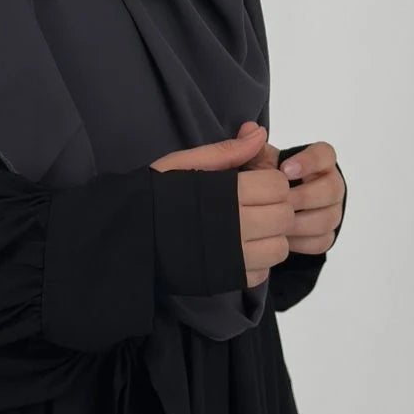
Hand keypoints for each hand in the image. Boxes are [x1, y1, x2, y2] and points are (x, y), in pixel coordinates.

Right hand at [151, 124, 295, 287]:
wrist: (129, 235)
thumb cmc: (157, 194)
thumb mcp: (185, 162)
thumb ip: (226, 150)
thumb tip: (259, 133)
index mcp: (225, 193)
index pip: (277, 186)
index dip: (273, 182)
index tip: (259, 184)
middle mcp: (233, 227)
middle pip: (283, 217)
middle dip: (278, 209)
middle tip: (260, 206)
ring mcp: (231, 257)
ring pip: (279, 249)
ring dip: (272, 239)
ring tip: (254, 231)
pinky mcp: (226, 279)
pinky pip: (262, 275)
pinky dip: (258, 264)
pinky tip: (242, 252)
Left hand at [256, 139, 345, 255]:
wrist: (267, 209)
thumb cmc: (265, 180)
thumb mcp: (259, 163)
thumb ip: (255, 148)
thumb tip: (249, 129)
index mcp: (319, 162)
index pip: (325, 155)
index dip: (309, 161)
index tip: (285, 169)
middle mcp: (332, 184)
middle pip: (331, 189)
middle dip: (303, 197)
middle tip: (280, 202)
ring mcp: (333, 210)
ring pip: (328, 218)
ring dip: (300, 222)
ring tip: (276, 223)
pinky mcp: (328, 234)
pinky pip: (321, 240)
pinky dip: (301, 241)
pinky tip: (281, 238)